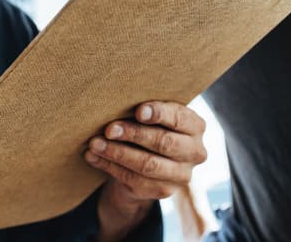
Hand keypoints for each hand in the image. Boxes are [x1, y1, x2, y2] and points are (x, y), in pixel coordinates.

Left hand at [85, 101, 207, 239]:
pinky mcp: (164, 191)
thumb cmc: (150, 126)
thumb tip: (120, 100)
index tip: (138, 111)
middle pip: (164, 143)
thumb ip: (147, 110)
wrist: (149, 162)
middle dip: (134, 134)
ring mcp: (182, 175)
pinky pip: (134, 179)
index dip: (160, 114)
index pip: (179, 119)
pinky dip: (110, 167)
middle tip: (109, 129)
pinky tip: (94, 157)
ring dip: (117, 153)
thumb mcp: (155, 116)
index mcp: (196, 126)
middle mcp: (195, 152)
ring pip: (147, 164)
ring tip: (95, 143)